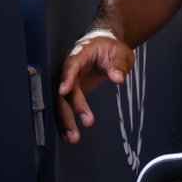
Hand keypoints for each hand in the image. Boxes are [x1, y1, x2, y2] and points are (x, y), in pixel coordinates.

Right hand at [56, 29, 134, 143]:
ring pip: (61, 100)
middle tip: (81, 126)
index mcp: (80, 52)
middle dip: (70, 108)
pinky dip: (65, 119)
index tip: (64, 91)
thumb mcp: (120, 52)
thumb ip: (119, 64)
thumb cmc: (111, 46)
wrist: (103, 43)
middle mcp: (70, 65)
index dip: (66, 77)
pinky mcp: (71, 89)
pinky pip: (65, 105)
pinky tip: (67, 135)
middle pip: (64, 87)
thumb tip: (117, 78)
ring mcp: (69, 78)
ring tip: (73, 138)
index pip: (71, 64)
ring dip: (65, 119)